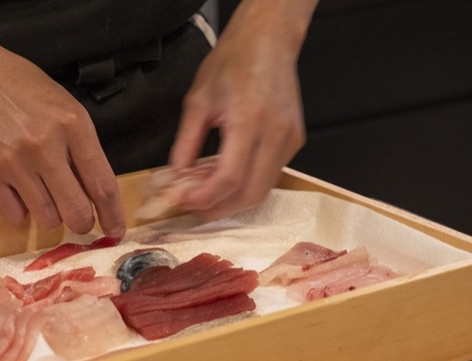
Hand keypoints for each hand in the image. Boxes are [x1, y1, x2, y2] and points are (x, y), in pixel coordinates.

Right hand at [0, 48, 125, 237]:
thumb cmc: (29, 94)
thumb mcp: (68, 112)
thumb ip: (85, 153)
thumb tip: (99, 201)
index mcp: (73, 126)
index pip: (102, 184)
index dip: (113, 215)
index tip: (116, 231)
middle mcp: (43, 145)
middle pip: (76, 211)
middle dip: (82, 222)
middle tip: (79, 218)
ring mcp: (12, 162)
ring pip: (47, 219)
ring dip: (51, 214)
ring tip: (42, 190)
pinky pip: (15, 217)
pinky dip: (20, 210)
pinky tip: (17, 187)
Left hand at [169, 0, 317, 220]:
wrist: (269, 41)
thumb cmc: (234, 62)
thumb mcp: (198, 100)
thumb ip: (186, 143)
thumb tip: (177, 175)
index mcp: (249, 119)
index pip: (230, 177)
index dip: (205, 197)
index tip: (184, 201)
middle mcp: (276, 133)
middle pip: (251, 193)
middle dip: (220, 208)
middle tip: (195, 208)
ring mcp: (290, 140)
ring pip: (263, 189)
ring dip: (233, 199)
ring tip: (207, 192)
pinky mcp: (294, 142)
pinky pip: (270, 175)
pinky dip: (247, 184)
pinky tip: (227, 177)